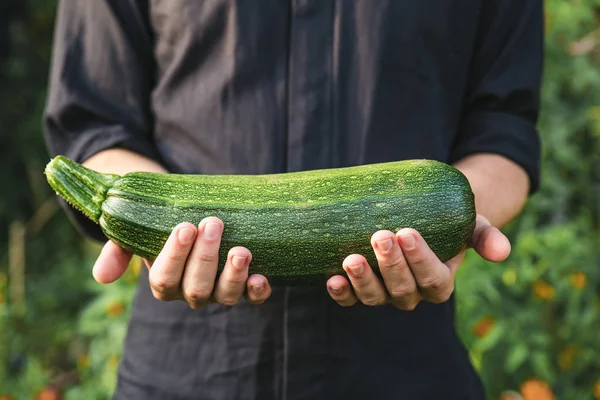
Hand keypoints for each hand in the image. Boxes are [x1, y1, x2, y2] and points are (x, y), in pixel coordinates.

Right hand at [92, 217, 271, 307]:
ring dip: (233, 275)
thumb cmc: (162, 222)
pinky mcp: (245, 286)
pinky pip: (252, 298)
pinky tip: (261, 277)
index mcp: (165, 282)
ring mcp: (219, 291)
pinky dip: (258, 291)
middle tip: (212, 223)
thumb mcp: (136, 232)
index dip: (175, 256)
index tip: (185, 226)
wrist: (193, 212)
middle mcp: (192, 292)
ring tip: (240, 251)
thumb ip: (118, 250)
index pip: (165, 279)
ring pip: (225, 296)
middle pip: (196, 287)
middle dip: (205, 257)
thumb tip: (102, 277)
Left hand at [325, 214, 510, 308]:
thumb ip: (485, 236)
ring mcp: (384, 293)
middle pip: (402, 289)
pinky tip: (332, 278)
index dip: (420, 259)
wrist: (420, 218)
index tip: (407, 232)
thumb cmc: (447, 222)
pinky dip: (341, 292)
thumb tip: (502, 252)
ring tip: (352, 259)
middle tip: (381, 236)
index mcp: (439, 282)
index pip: (433, 279)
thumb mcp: (470, 224)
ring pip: (375, 297)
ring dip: (363, 281)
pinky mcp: (361, 288)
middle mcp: (411, 293)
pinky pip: (350, 298)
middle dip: (391, 266)